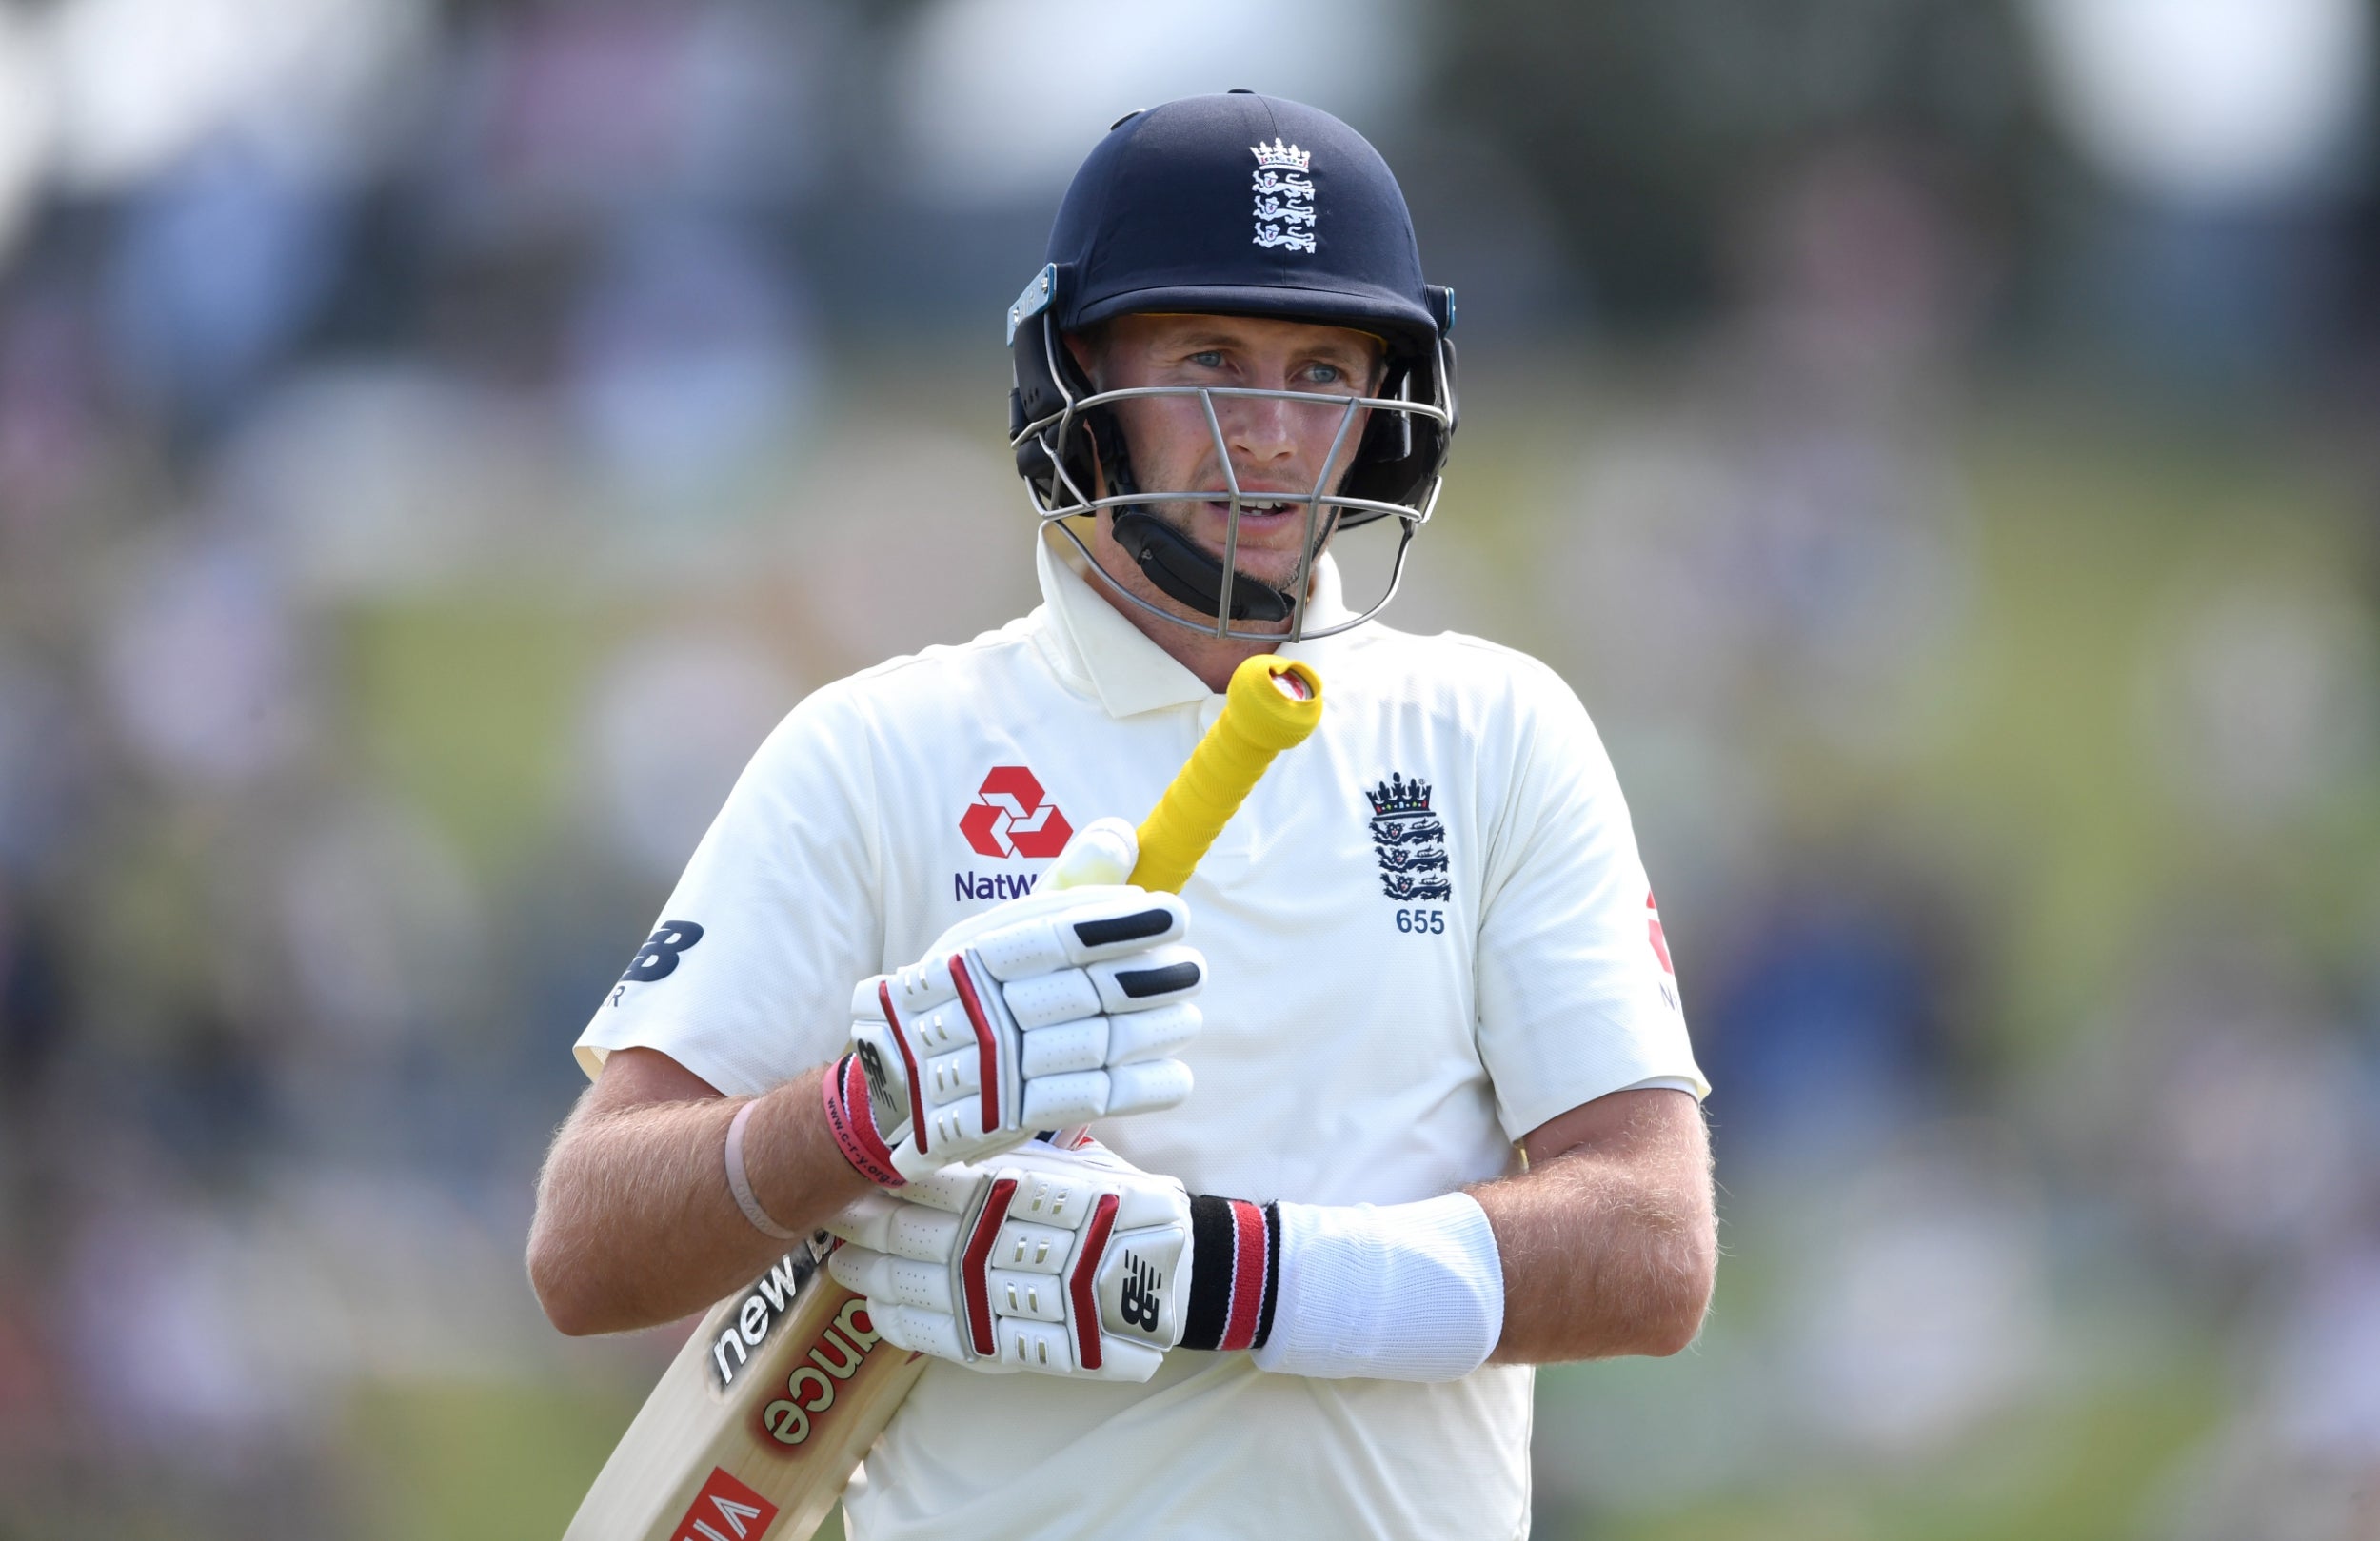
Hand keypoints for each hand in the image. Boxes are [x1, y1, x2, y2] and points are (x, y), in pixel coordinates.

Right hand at [822, 820, 1203, 1184]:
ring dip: (1155, 1031)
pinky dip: (1142, 1088)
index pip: (1057, 934)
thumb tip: (1119, 836)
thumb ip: (1061, 890)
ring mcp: (994, 1067)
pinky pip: (1092, 1100)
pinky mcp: (1010, 1116)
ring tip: (1187, 1016)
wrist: (897, 1083)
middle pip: (1084, 992)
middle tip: (1193, 971)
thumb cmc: (962, 994)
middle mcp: (980, 1007)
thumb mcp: (994, 935)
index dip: (1121, 924)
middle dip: (1150, 981)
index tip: (1175, 914)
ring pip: (1096, 1046)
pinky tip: (1176, 1074)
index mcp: (975, 954)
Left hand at [827, 1141, 1192, 1380]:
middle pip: (918, 1233)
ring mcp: (1014, 1297)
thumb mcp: (1076, 1156)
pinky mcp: (1018, 1345)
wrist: (1178, 1275)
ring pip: (921, 1287)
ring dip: (872, 1274)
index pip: (937, 1182)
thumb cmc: (1124, 1203)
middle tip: (828, 1210)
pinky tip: (876, 1311)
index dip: (886, 1179)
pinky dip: (905, 1325)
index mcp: (1028, 1187)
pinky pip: (946, 1338)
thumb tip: (952, 1117)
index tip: (850, 1167)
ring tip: (840, 1259)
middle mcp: (1015, 1241)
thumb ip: (1016, 1145)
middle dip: (865, 1225)